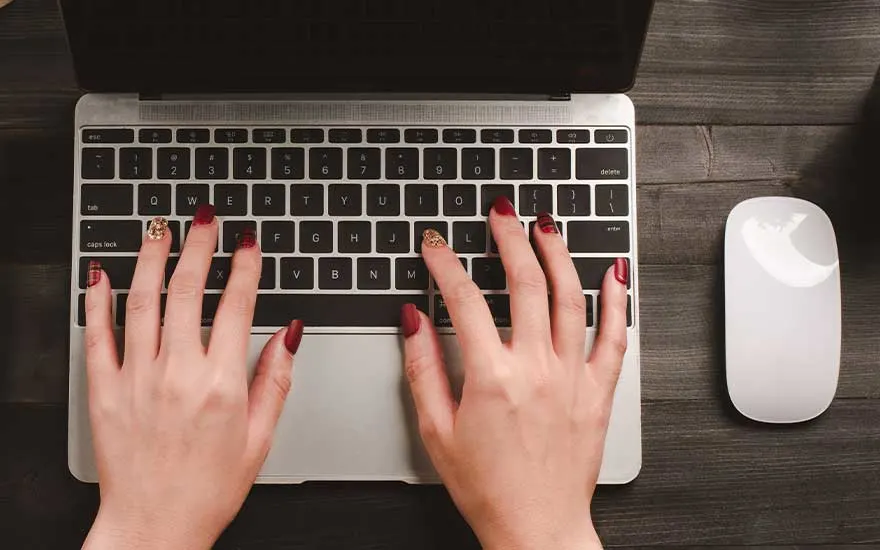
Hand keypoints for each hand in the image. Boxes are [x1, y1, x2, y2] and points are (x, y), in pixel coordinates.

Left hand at [82, 208, 302, 549]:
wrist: (154, 526)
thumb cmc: (209, 488)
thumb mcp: (260, 437)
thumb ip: (276, 380)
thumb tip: (290, 334)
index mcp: (221, 385)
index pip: (237, 306)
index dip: (245, 268)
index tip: (248, 244)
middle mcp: (178, 374)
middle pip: (188, 291)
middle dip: (199, 246)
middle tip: (204, 219)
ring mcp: (136, 379)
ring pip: (143, 302)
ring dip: (153, 258)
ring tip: (159, 229)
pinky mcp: (103, 391)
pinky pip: (97, 335)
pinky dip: (98, 301)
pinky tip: (102, 275)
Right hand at [401, 197, 628, 549]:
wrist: (537, 528)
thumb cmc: (487, 487)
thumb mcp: (436, 431)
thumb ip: (422, 368)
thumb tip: (413, 320)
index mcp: (492, 377)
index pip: (464, 300)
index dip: (446, 264)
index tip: (437, 244)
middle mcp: (536, 368)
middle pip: (524, 282)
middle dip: (509, 238)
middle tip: (500, 213)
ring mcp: (573, 376)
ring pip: (570, 297)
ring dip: (557, 254)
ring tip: (546, 226)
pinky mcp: (598, 391)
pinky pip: (615, 336)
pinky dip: (617, 300)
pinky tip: (614, 272)